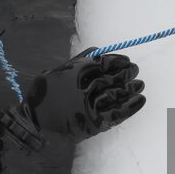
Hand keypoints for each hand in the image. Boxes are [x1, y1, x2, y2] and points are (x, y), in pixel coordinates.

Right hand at [24, 51, 145, 140]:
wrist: (34, 118)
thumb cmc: (47, 92)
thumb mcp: (60, 70)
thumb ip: (80, 60)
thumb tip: (100, 51)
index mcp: (76, 72)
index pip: (104, 63)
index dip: (118, 62)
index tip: (128, 61)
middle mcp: (84, 87)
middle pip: (112, 78)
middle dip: (126, 74)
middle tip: (136, 71)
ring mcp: (89, 105)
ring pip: (116, 94)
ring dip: (131, 89)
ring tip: (140, 85)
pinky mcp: (92, 122)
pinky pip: (116, 113)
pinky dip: (131, 107)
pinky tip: (140, 100)